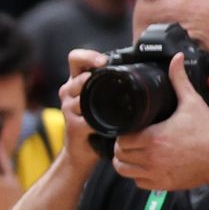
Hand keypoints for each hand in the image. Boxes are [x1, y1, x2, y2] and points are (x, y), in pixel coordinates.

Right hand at [58, 48, 107, 176]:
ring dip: (97, 101)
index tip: (103, 62)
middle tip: (108, 83)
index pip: (75, 58)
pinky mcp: (72, 125)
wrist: (82, 152)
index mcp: (77, 82)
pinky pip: (87, 119)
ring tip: (108, 108)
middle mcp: (69, 92)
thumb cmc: (95, 125)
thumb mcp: (102, 100)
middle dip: (93, 78)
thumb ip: (110, 86)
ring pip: (82, 96)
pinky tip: (106, 126)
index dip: (88, 56)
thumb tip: (141, 71)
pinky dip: (99, 122)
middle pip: (78, 76)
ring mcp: (68, 108)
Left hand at [111, 53, 208, 190]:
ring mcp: (156, 174)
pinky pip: (138, 183)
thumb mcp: (193, 103)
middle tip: (130, 140)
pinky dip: (138, 176)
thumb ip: (179, 80)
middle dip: (121, 147)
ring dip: (125, 162)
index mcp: (154, 137)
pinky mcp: (162, 185)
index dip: (122, 134)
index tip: (130, 130)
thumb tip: (175, 58)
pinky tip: (145, 165)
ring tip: (133, 153)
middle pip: (119, 156)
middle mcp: (151, 158)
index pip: (121, 139)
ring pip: (124, 171)